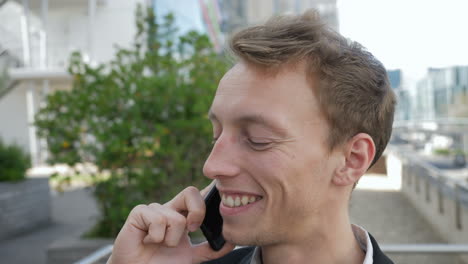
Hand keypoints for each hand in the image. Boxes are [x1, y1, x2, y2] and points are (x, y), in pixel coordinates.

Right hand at [107, 182, 234, 263]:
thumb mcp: (191, 257)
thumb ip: (210, 249)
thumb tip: (232, 243)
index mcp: (183, 215)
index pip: (199, 196)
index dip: (210, 195)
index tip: (219, 206)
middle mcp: (170, 209)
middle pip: (191, 192)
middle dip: (198, 212)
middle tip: (193, 230)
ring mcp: (154, 210)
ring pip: (176, 217)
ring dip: (171, 240)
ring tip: (159, 245)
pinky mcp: (139, 213)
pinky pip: (157, 219)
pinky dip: (156, 237)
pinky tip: (147, 241)